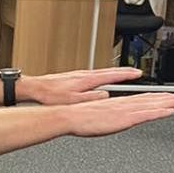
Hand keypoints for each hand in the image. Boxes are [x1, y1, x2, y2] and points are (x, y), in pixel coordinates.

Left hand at [18, 67, 143, 105]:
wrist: (35, 88)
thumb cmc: (51, 95)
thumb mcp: (74, 101)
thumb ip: (92, 99)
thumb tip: (106, 96)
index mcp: (88, 79)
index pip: (113, 74)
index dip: (126, 74)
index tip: (138, 73)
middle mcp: (85, 74)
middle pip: (109, 71)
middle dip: (123, 72)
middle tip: (135, 72)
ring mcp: (78, 75)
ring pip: (100, 73)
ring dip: (112, 74)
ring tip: (121, 76)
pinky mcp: (72, 78)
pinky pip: (92, 77)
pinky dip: (100, 78)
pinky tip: (98, 83)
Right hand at [65, 92, 173, 136]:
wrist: (70, 116)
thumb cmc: (77, 118)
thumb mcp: (94, 116)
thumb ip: (105, 114)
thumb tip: (108, 116)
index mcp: (117, 104)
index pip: (140, 100)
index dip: (156, 98)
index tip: (167, 98)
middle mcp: (124, 105)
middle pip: (150, 100)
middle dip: (168, 98)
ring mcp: (125, 110)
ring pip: (152, 105)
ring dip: (169, 102)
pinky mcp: (124, 118)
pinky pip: (145, 115)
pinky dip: (158, 112)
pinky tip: (169, 112)